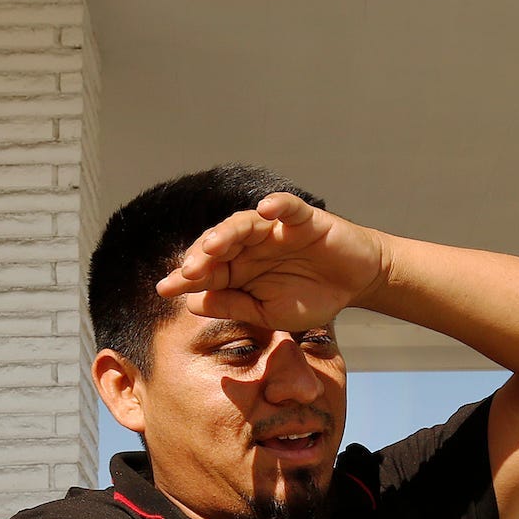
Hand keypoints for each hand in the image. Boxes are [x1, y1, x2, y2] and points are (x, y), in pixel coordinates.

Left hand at [156, 192, 390, 327]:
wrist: (354, 284)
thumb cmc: (311, 297)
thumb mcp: (268, 313)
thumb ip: (233, 305)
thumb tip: (192, 303)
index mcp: (239, 269)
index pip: (207, 271)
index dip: (185, 278)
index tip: (163, 289)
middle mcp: (251, 246)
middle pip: (219, 245)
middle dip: (201, 257)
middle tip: (188, 271)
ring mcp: (275, 230)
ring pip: (245, 224)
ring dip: (227, 232)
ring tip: (213, 245)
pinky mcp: (303, 219)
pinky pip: (288, 208)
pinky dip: (278, 205)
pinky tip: (266, 208)